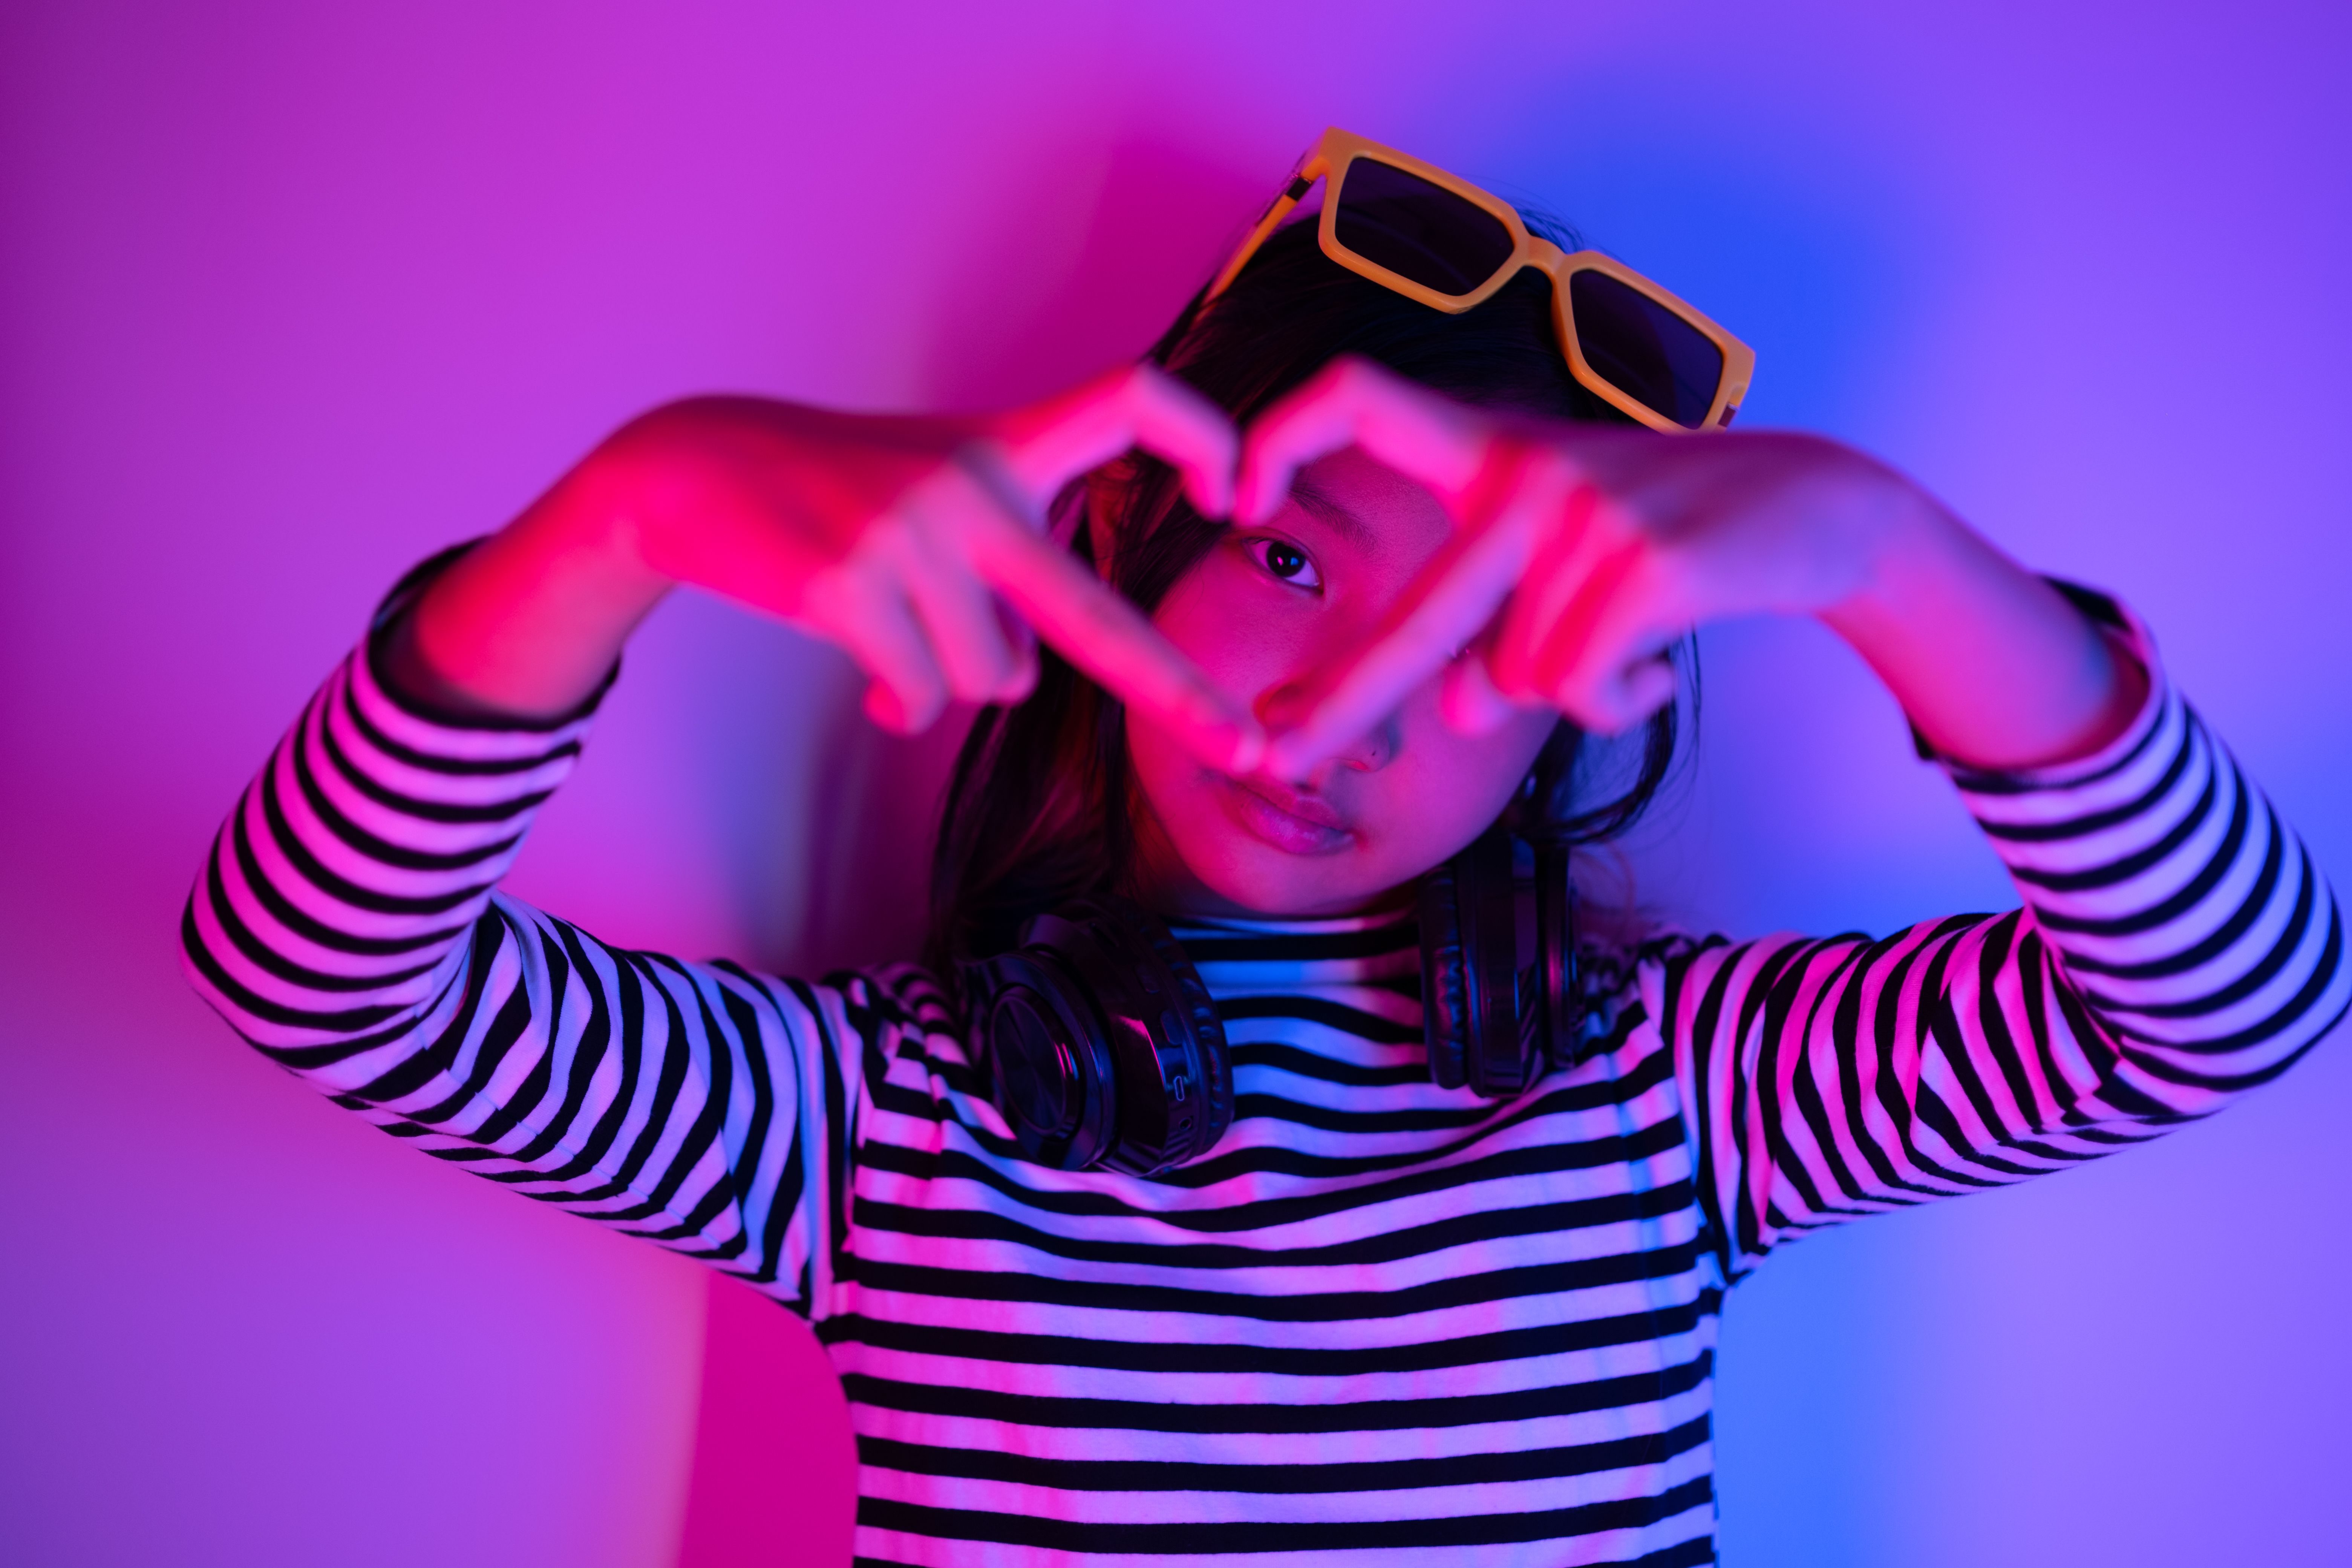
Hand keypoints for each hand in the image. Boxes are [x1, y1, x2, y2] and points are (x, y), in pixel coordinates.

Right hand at [409, 363, 1263, 772]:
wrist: (693, 471)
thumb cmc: (836, 492)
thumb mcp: (936, 484)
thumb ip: (1007, 556)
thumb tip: (1016, 686)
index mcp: (1006, 442)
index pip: (1133, 400)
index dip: (1202, 439)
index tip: (1242, 494)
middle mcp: (972, 482)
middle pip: (1095, 612)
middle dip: (1177, 694)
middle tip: (1249, 758)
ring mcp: (912, 536)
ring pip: (989, 678)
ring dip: (951, 676)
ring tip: (897, 628)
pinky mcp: (853, 588)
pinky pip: (920, 696)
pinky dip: (898, 702)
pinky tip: (865, 673)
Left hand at [1236, 358, 2138, 777]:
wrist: (1818, 510)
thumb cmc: (1665, 545)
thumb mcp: (1562, 580)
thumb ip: (1491, 638)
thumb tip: (1453, 710)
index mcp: (1489, 454)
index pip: (1358, 397)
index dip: (1282, 434)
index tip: (1232, 493)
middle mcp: (1523, 472)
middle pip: (1414, 611)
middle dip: (1342, 697)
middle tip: (1271, 754)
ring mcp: (1585, 512)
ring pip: (1519, 676)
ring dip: (1569, 694)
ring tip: (1627, 649)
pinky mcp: (1647, 561)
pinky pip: (1581, 688)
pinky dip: (1615, 704)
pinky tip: (1654, 668)